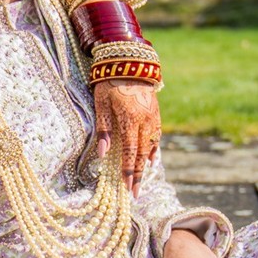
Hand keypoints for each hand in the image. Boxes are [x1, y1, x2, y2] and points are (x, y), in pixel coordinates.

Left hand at [92, 81, 160, 195]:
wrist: (131, 62)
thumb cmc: (109, 82)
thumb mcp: (101, 103)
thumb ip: (103, 129)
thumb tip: (102, 154)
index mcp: (130, 120)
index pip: (129, 153)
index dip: (128, 173)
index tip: (127, 189)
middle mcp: (144, 122)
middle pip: (141, 155)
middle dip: (137, 176)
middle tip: (135, 194)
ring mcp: (153, 118)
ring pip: (151, 147)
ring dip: (145, 166)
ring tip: (141, 181)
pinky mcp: (156, 114)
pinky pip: (156, 136)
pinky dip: (154, 150)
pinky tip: (151, 161)